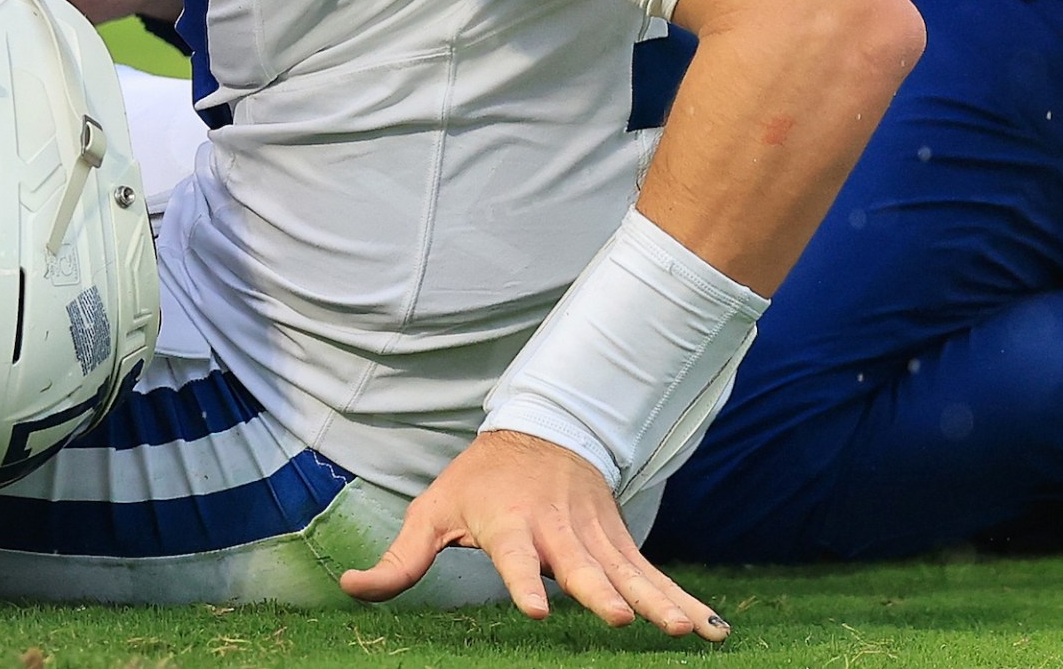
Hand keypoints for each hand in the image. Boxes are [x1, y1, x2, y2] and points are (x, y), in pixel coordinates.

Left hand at [339, 431, 728, 639]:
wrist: (542, 432)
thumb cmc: (478, 481)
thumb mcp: (432, 511)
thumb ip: (399, 560)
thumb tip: (350, 590)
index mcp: (509, 525)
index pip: (515, 559)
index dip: (524, 584)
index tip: (539, 611)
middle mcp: (556, 531)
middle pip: (581, 566)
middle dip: (603, 593)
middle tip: (621, 620)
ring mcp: (594, 536)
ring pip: (628, 571)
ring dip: (656, 599)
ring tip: (684, 629)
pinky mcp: (619, 542)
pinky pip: (653, 573)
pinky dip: (684, 597)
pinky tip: (712, 628)